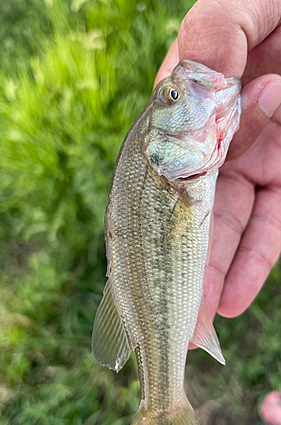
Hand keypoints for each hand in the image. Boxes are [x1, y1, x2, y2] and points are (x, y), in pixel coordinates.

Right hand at [155, 0, 280, 318]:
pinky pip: (272, 224)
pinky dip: (253, 261)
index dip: (148, 209)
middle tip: (163, 314)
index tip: (138, 251)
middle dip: (176, 262)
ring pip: (227, 226)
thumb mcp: (245, 5)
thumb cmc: (278, 3)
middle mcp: (220, 136)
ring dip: (209, 275)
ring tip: (192, 323)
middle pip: (188, 206)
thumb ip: (217, 35)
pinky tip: (230, 298)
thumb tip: (215, 90)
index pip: (160, 158)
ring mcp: (257, 158)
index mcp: (195, 96)